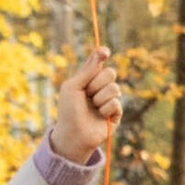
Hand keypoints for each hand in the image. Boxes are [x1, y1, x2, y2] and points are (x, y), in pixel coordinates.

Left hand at [50, 45, 122, 162]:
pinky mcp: (116, 112)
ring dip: (100, 98)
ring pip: (114, 88)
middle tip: (87, 93)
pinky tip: (100, 115)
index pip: (97, 63)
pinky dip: (105, 109)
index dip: (101, 55)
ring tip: (92, 107)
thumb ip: (87, 71)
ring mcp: (109, 99)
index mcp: (87, 79)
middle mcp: (99, 87)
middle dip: (97, 82)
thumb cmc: (68, 110)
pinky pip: (116, 103)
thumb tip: (102, 51)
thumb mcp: (73, 87)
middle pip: (110, 73)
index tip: (104, 52)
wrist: (73, 133)